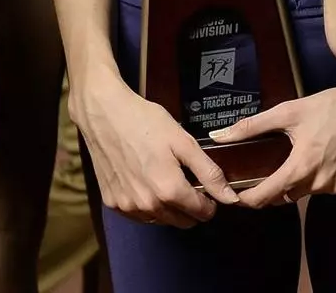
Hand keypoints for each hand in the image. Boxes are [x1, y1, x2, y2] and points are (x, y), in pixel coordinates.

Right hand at [72, 69, 238, 227]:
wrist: (104, 115)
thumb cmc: (147, 123)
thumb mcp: (185, 143)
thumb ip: (210, 174)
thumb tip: (231, 198)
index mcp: (169, 191)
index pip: (202, 213)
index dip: (210, 201)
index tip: (207, 185)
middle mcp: (147, 206)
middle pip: (183, 221)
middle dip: (191, 206)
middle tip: (187, 179)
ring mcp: (127, 207)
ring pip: (161, 220)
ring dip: (170, 208)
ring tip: (166, 177)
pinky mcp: (112, 204)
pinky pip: (139, 215)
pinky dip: (148, 205)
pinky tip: (147, 182)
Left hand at [212, 76, 335, 207]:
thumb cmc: (330, 106)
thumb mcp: (288, 112)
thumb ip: (251, 127)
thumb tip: (219, 137)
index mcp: (300, 168)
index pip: (265, 197)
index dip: (246, 199)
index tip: (235, 194)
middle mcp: (318, 184)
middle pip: (284, 196)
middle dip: (271, 187)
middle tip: (264, 171)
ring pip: (304, 192)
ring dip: (296, 182)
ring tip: (295, 158)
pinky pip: (324, 187)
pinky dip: (316, 178)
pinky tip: (320, 159)